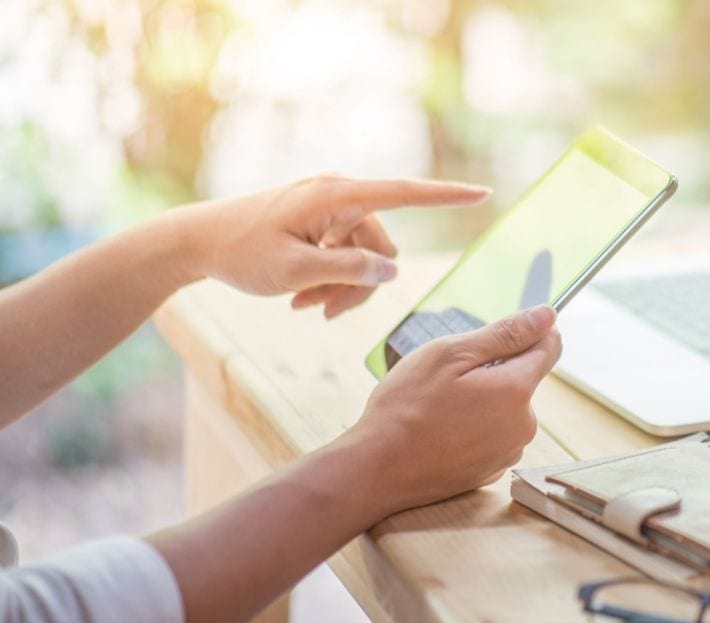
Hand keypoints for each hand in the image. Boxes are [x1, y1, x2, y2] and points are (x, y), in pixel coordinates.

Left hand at [180, 174, 488, 316]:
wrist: (197, 242)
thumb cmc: (241, 253)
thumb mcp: (296, 271)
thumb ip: (348, 270)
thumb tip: (392, 269)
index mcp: (336, 195)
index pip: (405, 194)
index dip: (447, 196)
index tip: (484, 193)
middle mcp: (339, 193)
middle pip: (381, 245)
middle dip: (359, 283)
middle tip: (321, 313)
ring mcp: (329, 206)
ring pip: (364, 256)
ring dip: (341, 286)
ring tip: (306, 308)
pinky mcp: (320, 219)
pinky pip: (345, 252)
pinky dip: (329, 278)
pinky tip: (301, 298)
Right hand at [345, 305, 561, 516]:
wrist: (378, 469)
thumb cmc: (407, 406)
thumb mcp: (450, 354)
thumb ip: (504, 334)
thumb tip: (547, 316)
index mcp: (516, 390)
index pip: (549, 348)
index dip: (531, 332)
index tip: (502, 333)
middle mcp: (523, 425)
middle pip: (523, 379)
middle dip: (495, 369)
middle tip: (450, 377)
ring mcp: (508, 452)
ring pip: (507, 408)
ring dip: (484, 400)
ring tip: (442, 407)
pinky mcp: (492, 470)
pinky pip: (493, 435)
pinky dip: (475, 427)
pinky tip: (442, 431)